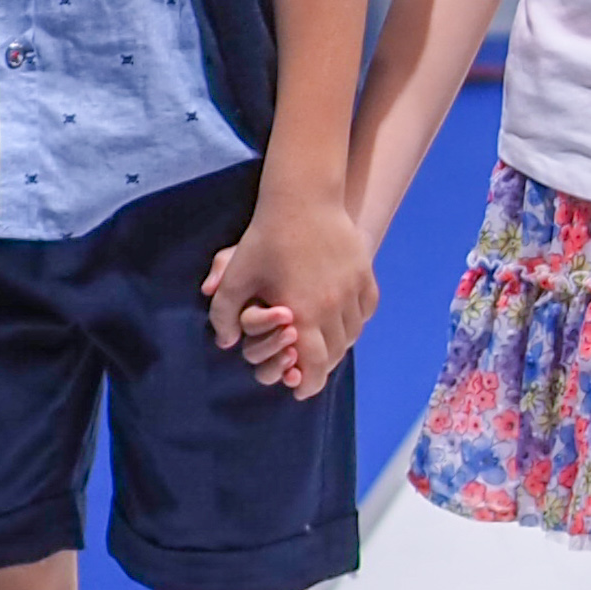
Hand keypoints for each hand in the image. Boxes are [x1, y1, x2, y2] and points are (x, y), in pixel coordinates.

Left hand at [202, 191, 371, 396]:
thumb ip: (224, 314)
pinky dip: (355, 322)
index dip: (308, 385)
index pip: (313, 366)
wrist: (302, 200)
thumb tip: (225, 343)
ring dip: (339, 345)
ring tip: (324, 344)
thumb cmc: (265, 239)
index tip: (299, 388)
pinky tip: (343, 319)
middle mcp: (333, 309)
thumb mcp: (235, 276)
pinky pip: (366, 311)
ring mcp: (353, 292)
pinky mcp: (365, 275)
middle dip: (321, 367)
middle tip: (308, 369)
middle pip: (335, 354)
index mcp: (302, 315)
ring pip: (353, 334)